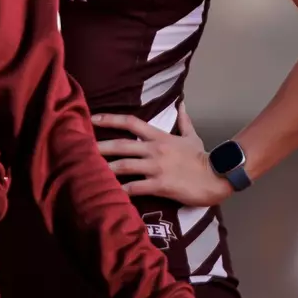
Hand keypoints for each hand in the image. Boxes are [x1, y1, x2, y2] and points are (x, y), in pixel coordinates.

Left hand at [94, 106, 232, 206]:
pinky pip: (136, 188)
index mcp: (160, 137)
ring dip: (106, 168)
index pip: (131, 122)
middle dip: (100, 146)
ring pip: (125, 165)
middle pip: (121, 144)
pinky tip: (109, 193)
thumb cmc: (202, 158)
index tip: (92, 118)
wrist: (217, 176)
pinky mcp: (160, 185)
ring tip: (88, 170)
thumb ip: (184, 120)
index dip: (110, 119)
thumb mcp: (192, 136)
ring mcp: (156, 167)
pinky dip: (121, 190)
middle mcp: (155, 150)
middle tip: (80, 147)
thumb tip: (181, 104)